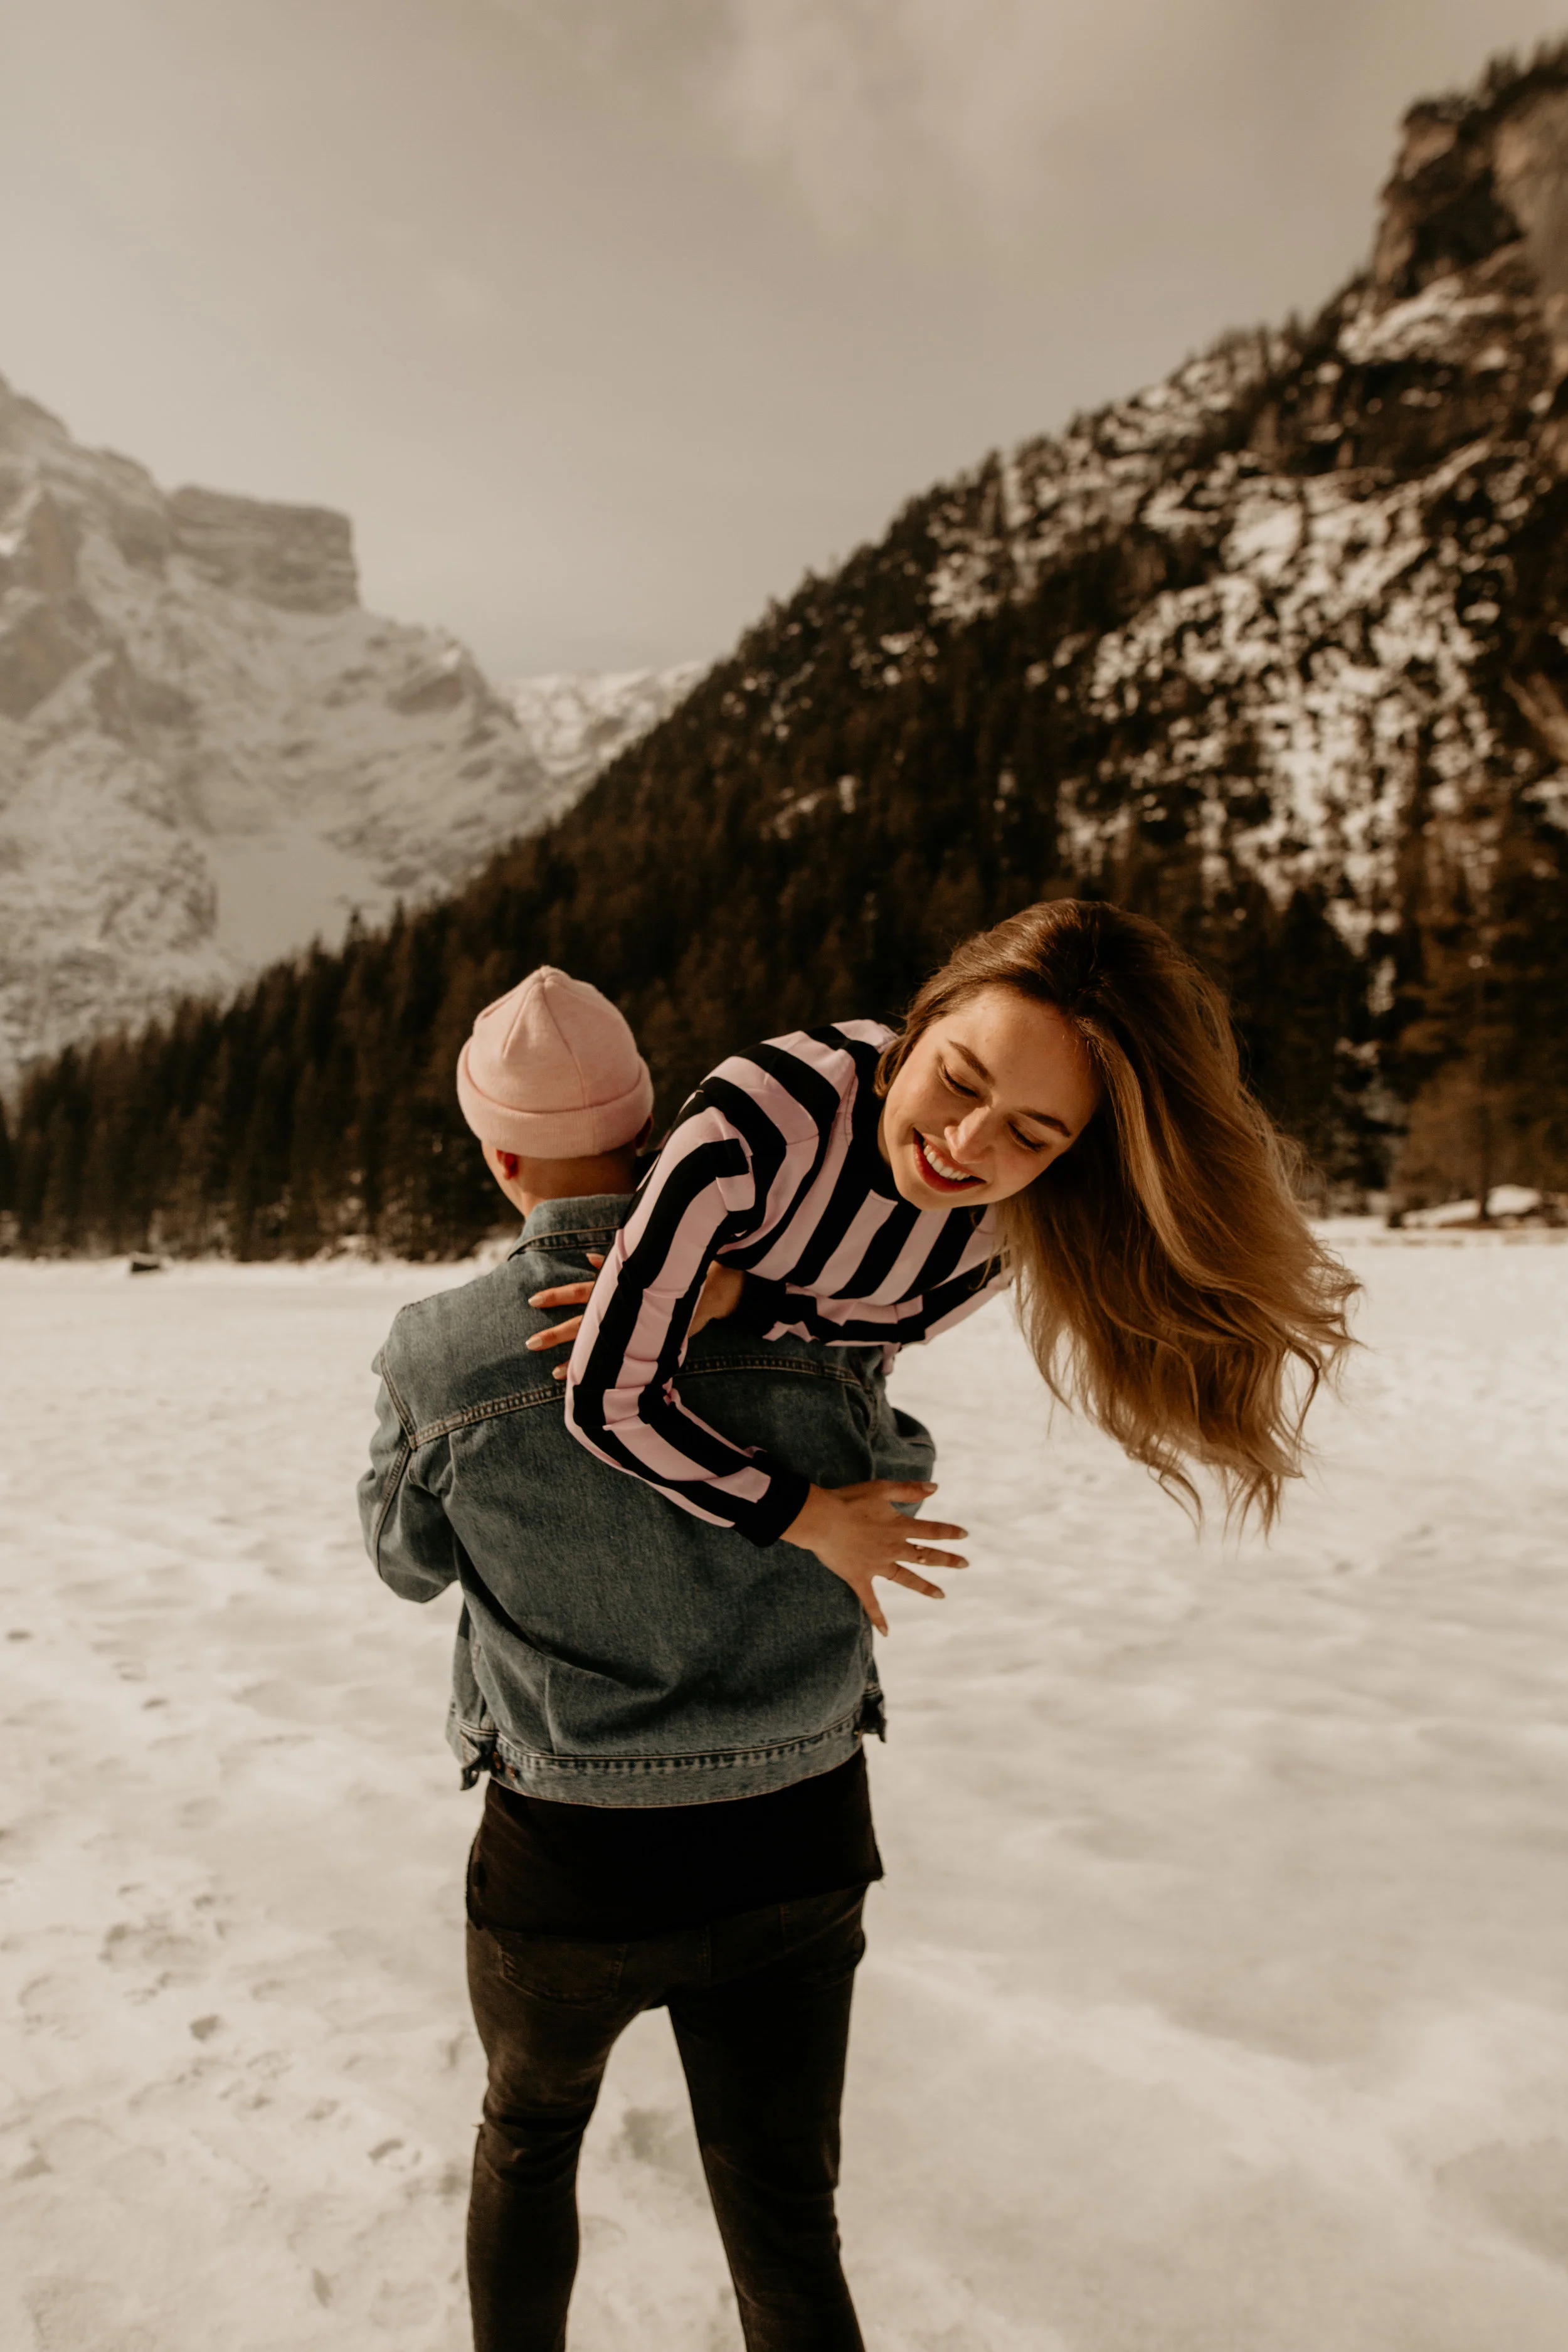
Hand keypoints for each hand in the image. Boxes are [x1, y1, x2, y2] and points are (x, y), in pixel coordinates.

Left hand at [526, 1257, 745, 1379]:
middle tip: (528, 1344)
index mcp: (616, 1289)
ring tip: (552, 1372)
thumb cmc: (672, 1277)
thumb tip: (590, 1256)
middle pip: (579, 1323)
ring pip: (598, 1346)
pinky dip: (603, 1373)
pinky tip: (585, 1384)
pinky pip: (624, 1364)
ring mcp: (635, 1328)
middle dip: (553, 1335)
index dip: (555, 1296)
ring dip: (573, 1361)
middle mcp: (622, 1309)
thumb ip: (613, 1268)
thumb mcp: (641, 1269)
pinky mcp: (650, 1343)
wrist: (713, 1289)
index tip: (531, 1301)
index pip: (578, 1291)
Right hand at [781, 1481, 967, 1635]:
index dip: (949, 1532)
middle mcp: (893, 1548)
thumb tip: (935, 1488)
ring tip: (942, 1595)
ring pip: (907, 1578)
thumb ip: (908, 1490)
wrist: (821, 1520)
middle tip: (964, 1564)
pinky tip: (886, 1632)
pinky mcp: (859, 1578)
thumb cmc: (848, 1501)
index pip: (931, 1531)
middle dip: (947, 1560)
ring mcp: (877, 1566)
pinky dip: (878, 1617)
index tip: (964, 1535)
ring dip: (925, 1587)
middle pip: (926, 1556)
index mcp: (899, 1527)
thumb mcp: (881, 1488)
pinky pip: (871, 1601)